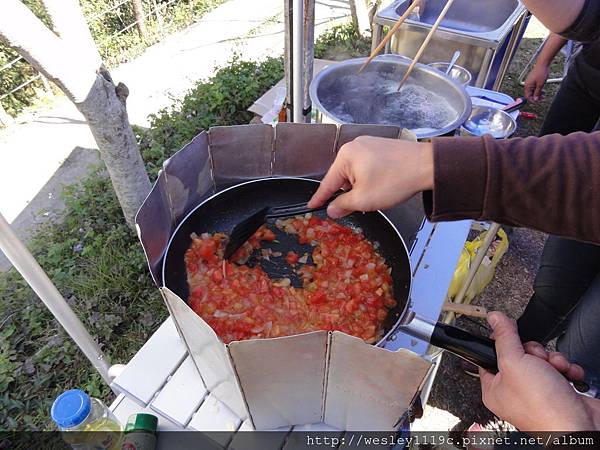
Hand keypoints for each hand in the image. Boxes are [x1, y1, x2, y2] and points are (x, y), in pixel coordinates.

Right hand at [307, 136, 433, 217]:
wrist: (428, 166)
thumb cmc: (396, 180)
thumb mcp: (364, 199)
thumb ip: (343, 205)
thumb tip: (332, 209)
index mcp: (346, 156)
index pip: (328, 182)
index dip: (320, 198)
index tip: (311, 206)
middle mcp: (354, 146)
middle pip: (342, 177)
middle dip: (348, 193)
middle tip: (357, 207)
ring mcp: (369, 145)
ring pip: (356, 173)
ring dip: (361, 187)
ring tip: (376, 196)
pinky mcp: (381, 147)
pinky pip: (367, 166)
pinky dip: (370, 179)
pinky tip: (382, 187)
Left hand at [479, 312, 599, 431]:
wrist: (579, 426)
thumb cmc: (543, 406)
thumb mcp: (514, 363)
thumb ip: (504, 337)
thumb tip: (494, 318)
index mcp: (495, 389)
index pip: (490, 356)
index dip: (502, 343)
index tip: (510, 335)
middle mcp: (514, 392)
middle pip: (519, 355)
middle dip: (533, 352)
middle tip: (536, 360)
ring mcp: (537, 392)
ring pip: (541, 360)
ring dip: (552, 360)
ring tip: (555, 369)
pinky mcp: (558, 392)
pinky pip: (559, 369)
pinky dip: (566, 369)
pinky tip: (568, 375)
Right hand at [524, 62, 549, 101]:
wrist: (542, 64)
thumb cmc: (541, 72)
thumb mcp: (540, 84)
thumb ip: (537, 93)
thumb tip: (535, 99)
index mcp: (527, 86)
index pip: (528, 96)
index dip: (533, 100)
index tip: (538, 101)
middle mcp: (527, 84)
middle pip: (530, 94)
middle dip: (536, 97)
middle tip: (542, 98)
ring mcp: (529, 82)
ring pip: (532, 90)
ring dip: (537, 93)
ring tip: (543, 93)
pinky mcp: (532, 80)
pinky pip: (533, 87)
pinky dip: (537, 89)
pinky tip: (542, 88)